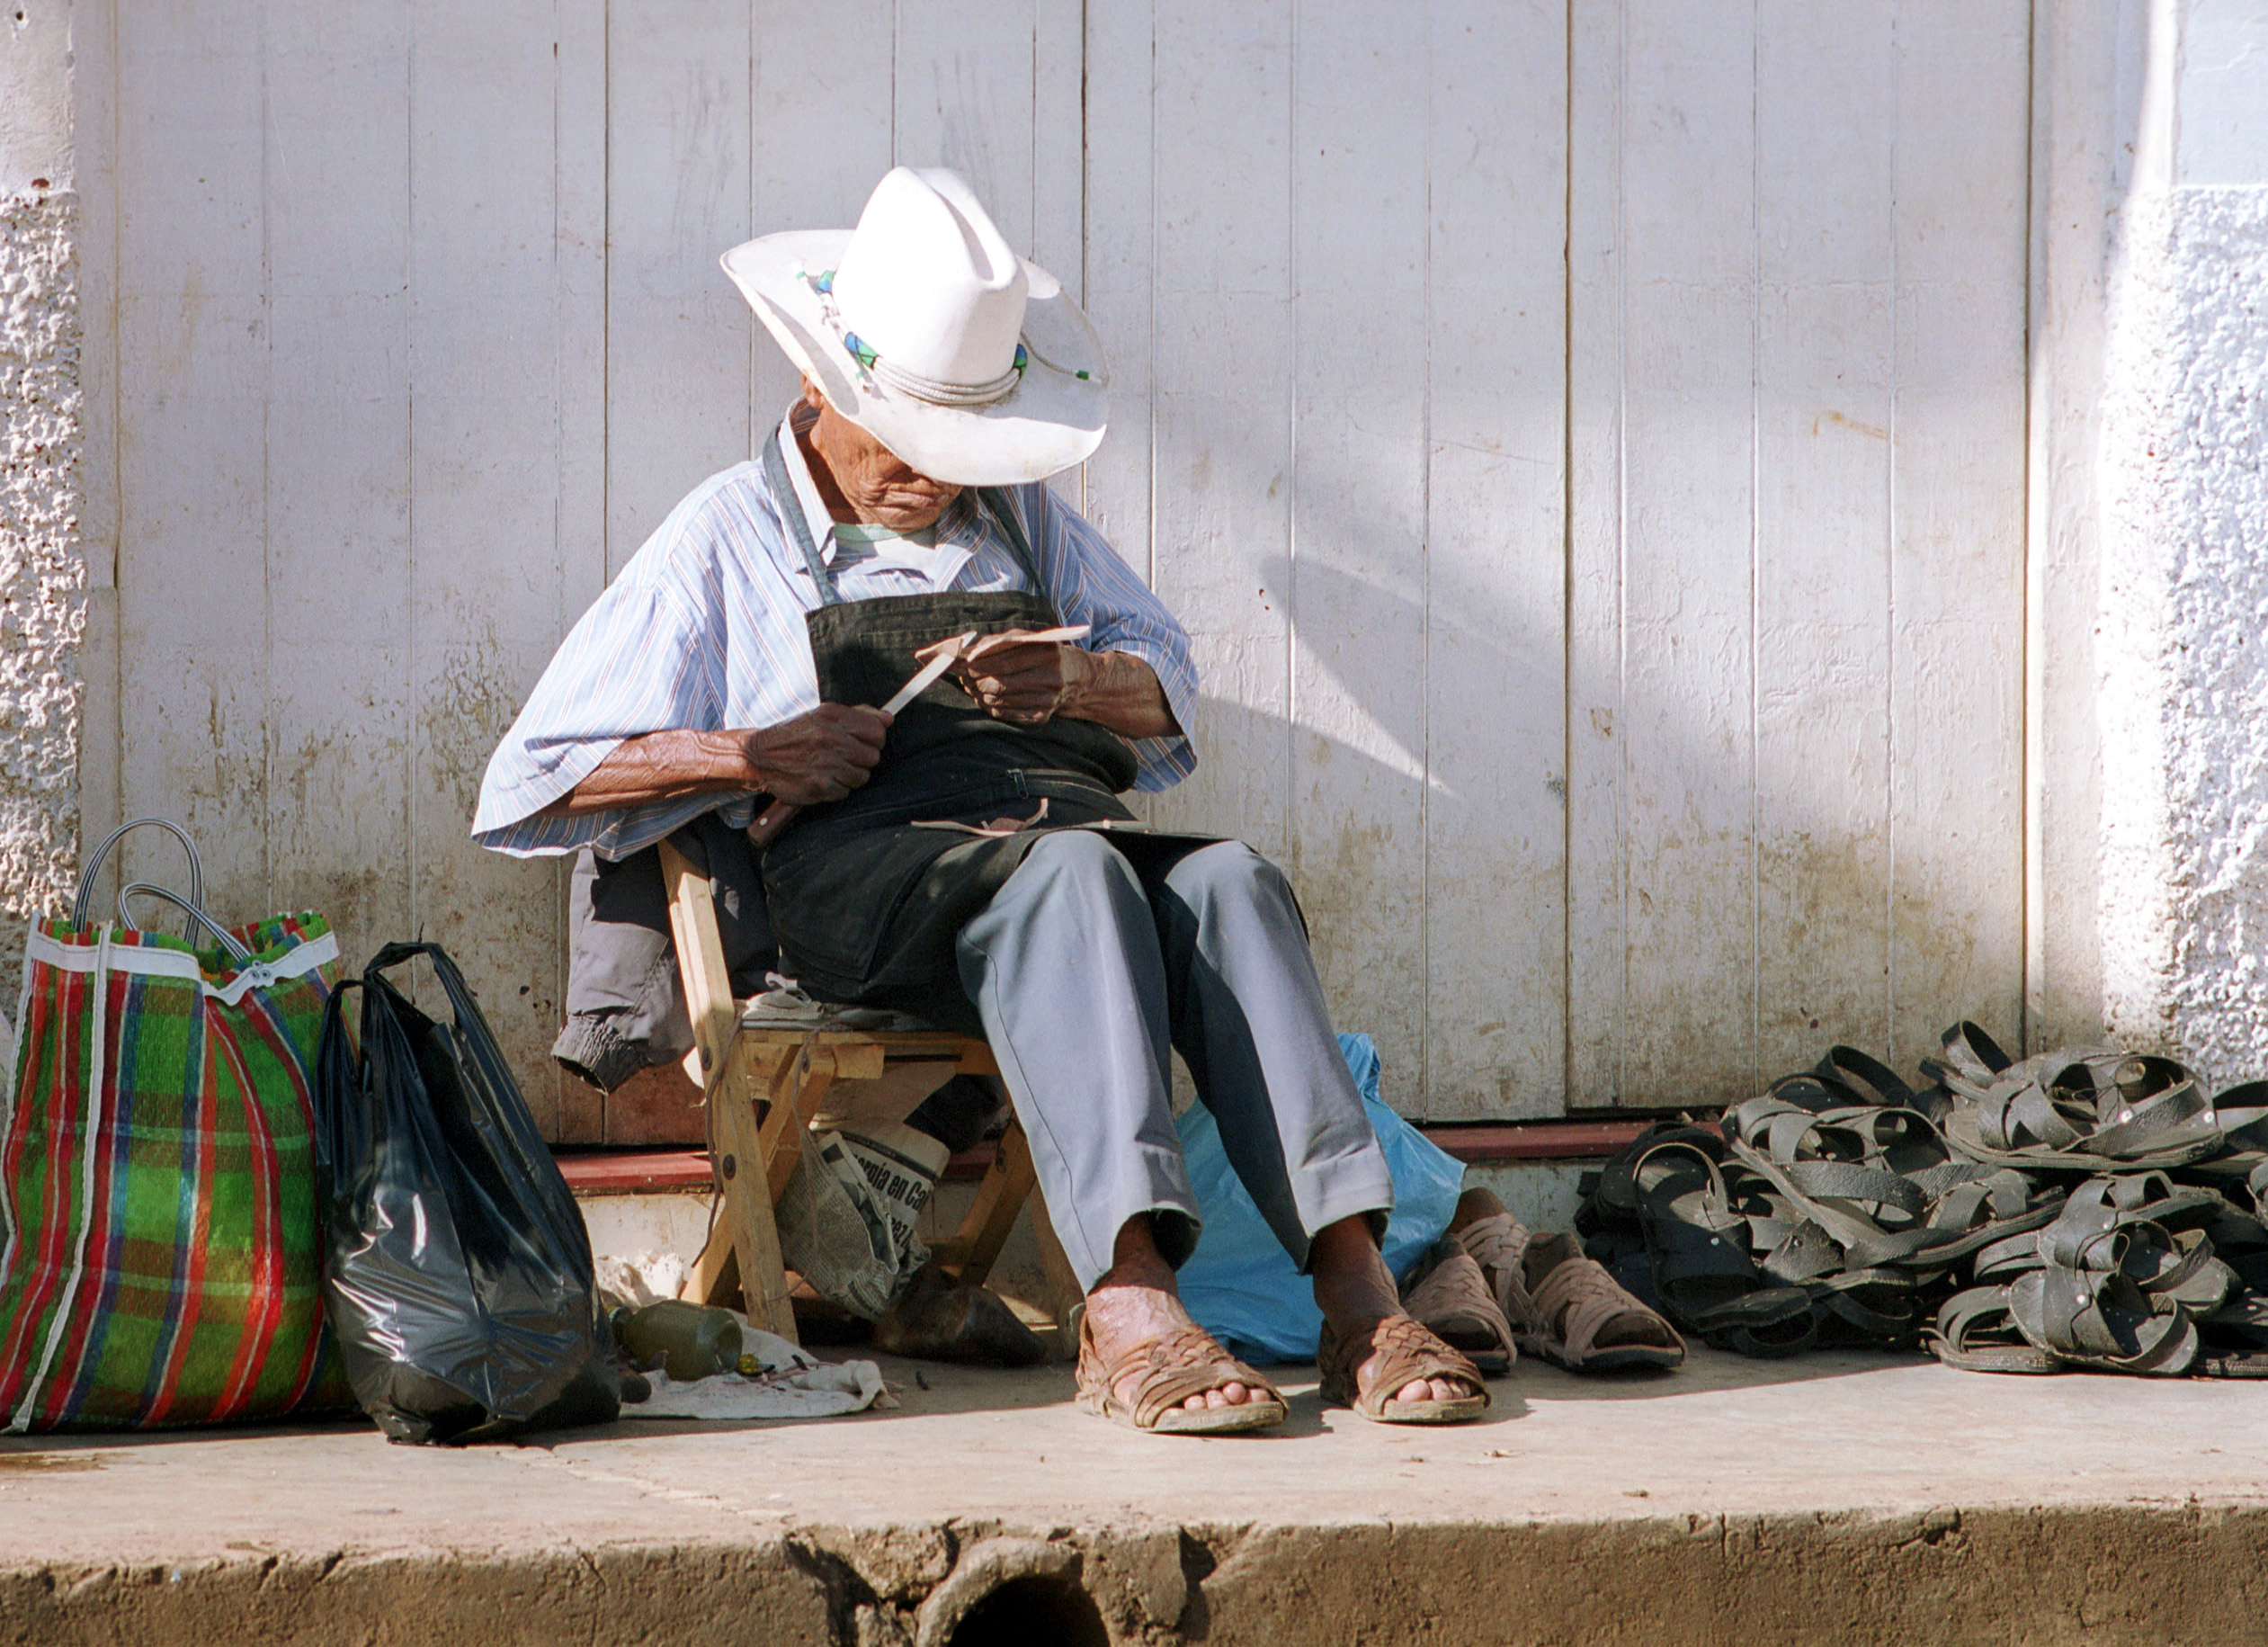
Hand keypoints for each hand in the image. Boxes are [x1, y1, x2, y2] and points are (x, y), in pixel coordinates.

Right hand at [744, 704, 891, 803]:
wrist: (758, 756)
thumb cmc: (795, 735)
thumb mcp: (823, 715)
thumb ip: (859, 715)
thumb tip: (888, 719)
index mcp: (833, 718)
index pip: (877, 731)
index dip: (874, 739)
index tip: (863, 742)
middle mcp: (830, 740)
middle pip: (872, 757)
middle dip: (861, 759)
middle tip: (843, 756)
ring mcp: (825, 764)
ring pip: (861, 777)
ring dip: (849, 776)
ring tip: (831, 768)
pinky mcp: (819, 787)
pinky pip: (845, 792)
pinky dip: (836, 789)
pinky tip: (821, 778)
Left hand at [953, 632, 1096, 726]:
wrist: (1072, 677)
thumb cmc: (1042, 652)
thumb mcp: (1026, 639)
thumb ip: (998, 642)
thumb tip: (967, 653)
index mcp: (1048, 653)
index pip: (1005, 661)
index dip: (979, 664)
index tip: (960, 662)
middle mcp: (1051, 678)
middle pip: (1000, 684)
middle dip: (975, 680)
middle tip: (962, 675)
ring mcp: (1047, 701)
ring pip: (1000, 700)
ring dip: (978, 693)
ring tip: (970, 684)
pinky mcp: (1041, 717)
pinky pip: (1005, 713)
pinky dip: (989, 705)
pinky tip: (984, 696)